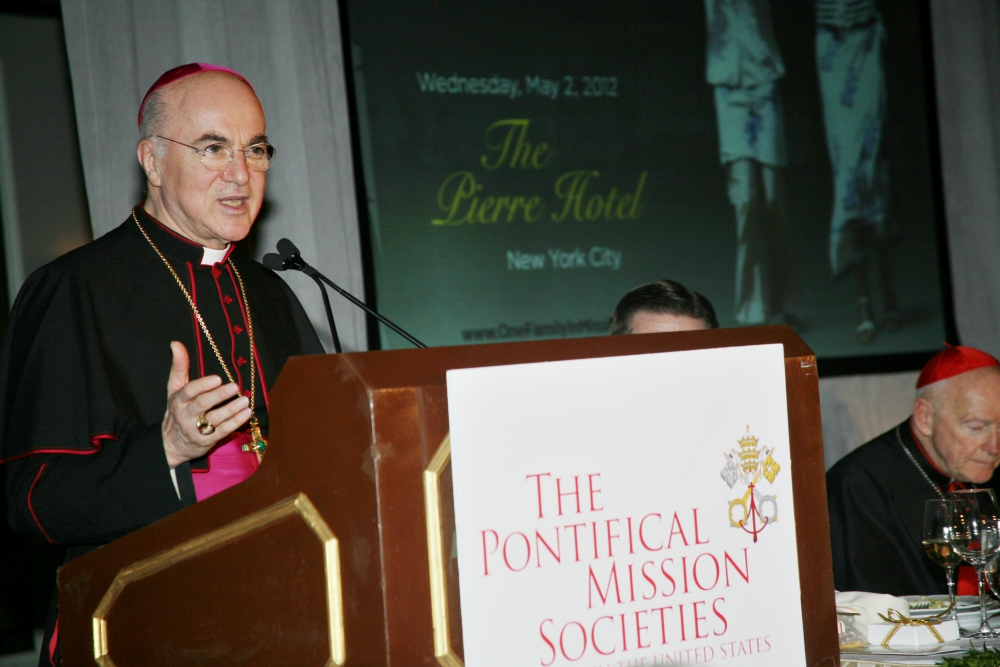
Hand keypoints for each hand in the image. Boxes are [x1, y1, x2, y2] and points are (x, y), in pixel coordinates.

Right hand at [162, 341, 251, 468]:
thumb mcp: (175, 388)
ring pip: (215, 419)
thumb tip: (176, 343)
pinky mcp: (206, 441)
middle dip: (219, 396)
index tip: (217, 378)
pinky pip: (223, 431)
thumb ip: (179, 366)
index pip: (189, 391)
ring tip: (245, 400)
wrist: (172, 443)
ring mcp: (196, 429)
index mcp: (178, 400)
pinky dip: (236, 422)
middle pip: (202, 404)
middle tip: (235, 386)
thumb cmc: (178, 409)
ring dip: (231, 409)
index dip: (203, 385)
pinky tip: (246, 413)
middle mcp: (186, 414)